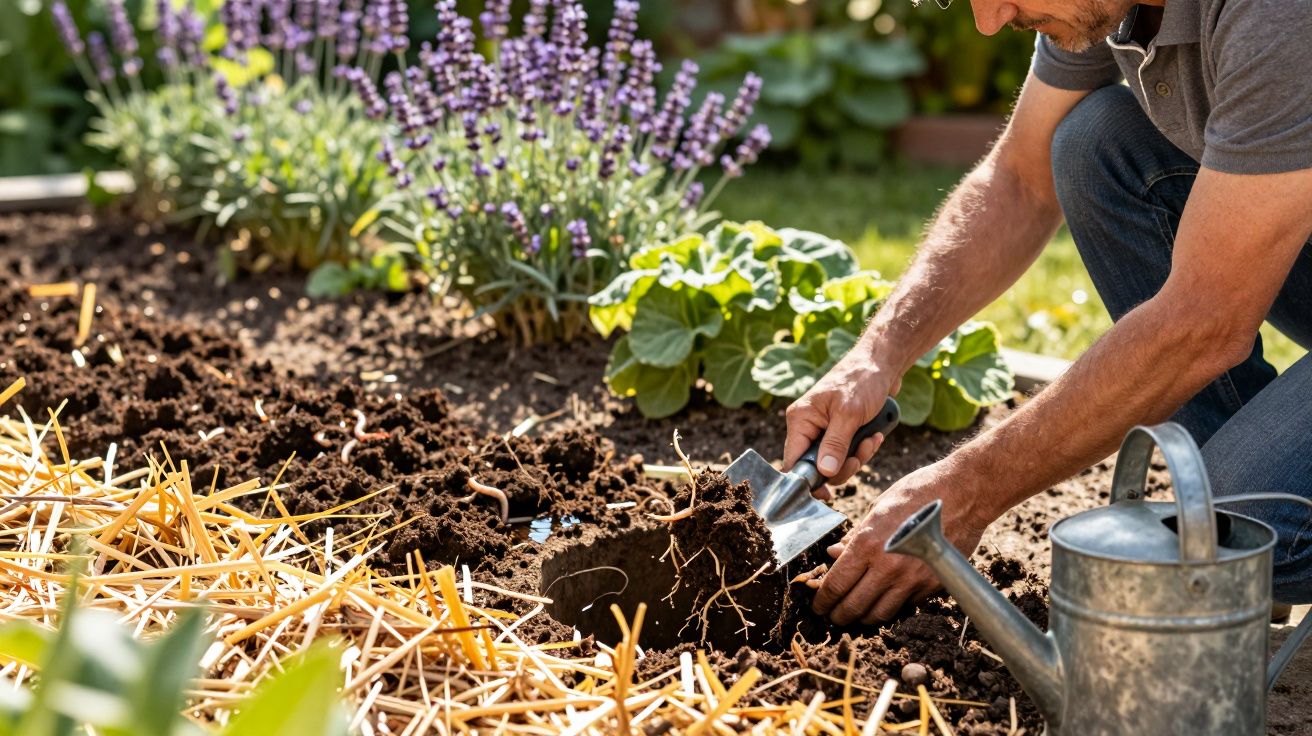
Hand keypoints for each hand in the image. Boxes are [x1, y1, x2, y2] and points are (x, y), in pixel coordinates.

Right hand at [784, 349, 901, 491]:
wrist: (882, 363)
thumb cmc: (862, 380)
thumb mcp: (849, 414)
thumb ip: (835, 444)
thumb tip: (824, 473)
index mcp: (801, 419)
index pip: (793, 461)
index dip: (807, 481)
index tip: (826, 495)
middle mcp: (808, 426)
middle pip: (816, 466)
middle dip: (841, 466)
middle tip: (858, 457)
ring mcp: (825, 429)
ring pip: (835, 462)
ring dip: (856, 457)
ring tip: (872, 439)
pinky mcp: (841, 430)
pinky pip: (848, 452)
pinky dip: (863, 448)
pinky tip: (875, 435)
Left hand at [812, 462, 989, 624]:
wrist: (964, 494)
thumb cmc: (918, 492)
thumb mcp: (877, 508)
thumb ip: (855, 537)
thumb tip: (833, 555)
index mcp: (868, 544)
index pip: (836, 585)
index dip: (822, 601)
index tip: (817, 605)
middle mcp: (888, 567)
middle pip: (854, 607)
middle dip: (838, 615)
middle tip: (832, 615)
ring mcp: (912, 580)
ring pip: (879, 613)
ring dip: (863, 617)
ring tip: (855, 612)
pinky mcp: (932, 586)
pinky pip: (904, 606)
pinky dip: (890, 606)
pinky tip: (884, 599)